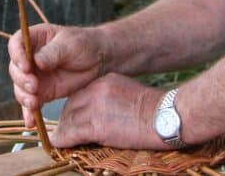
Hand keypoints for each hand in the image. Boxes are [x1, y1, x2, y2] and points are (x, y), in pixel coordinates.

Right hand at [7, 24, 107, 126]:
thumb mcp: (70, 44)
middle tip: (34, 86)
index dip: (17, 55)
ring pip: (20, 88)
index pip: (16, 44)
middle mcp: (29, 58)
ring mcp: (34, 76)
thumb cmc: (84, 44)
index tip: (26, 67)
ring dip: (24, 97)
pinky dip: (29, 113)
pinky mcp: (41, 92)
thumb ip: (52, 53)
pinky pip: (30, 103)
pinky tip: (31, 122)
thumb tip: (36, 62)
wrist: (99, 61)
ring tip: (34, 103)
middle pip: (15, 69)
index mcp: (35, 38)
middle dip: (21, 80)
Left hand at [49, 73, 166, 148]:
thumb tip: (99, 112)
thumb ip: (110, 98)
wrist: (166, 117)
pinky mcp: (97, 126)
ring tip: (61, 139)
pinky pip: (71, 133)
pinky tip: (58, 143)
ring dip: (63, 131)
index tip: (72, 119)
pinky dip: (62, 139)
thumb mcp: (128, 93)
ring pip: (68, 120)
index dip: (73, 108)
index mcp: (105, 80)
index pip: (80, 94)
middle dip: (66, 119)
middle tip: (66, 131)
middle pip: (70, 105)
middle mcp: (97, 90)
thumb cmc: (155, 111)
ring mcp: (96, 107)